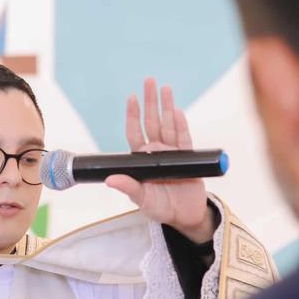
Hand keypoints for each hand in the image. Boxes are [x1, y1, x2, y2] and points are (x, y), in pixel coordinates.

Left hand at [105, 78, 215, 243]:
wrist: (185, 216)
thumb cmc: (160, 207)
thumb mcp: (142, 200)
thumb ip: (128, 188)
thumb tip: (109, 180)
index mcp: (142, 158)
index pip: (135, 132)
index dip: (133, 115)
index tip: (131, 97)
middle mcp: (157, 151)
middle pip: (153, 122)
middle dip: (151, 102)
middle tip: (150, 81)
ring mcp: (173, 152)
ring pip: (169, 125)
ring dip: (167, 107)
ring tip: (165, 89)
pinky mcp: (189, 157)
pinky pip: (184, 139)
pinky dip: (181, 125)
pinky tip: (177, 111)